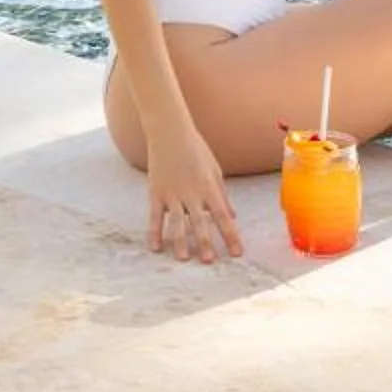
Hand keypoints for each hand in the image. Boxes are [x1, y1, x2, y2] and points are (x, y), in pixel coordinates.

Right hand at [145, 123, 240, 264]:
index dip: (231, 236)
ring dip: (180, 241)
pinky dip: (154, 231)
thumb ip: (223, 195)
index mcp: (209, 188)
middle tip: (209, 261)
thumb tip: (233, 216)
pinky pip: (155, 215)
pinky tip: (155, 247)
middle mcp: (192, 193)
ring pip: (177, 221)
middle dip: (205, 242)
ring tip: (183, 258)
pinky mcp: (156, 192)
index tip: (237, 253)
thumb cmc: (195, 149)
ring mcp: (172, 193)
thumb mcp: (215, 170)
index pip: (223, 217)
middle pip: (200, 222)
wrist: (170, 131)